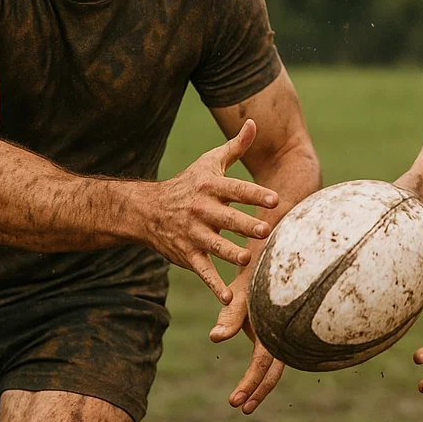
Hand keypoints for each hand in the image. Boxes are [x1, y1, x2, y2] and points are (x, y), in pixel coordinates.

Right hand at [146, 119, 277, 301]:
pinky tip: (228, 298)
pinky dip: (214, 285)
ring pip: (214, 245)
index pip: (237, 190)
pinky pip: (202, 271)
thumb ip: (236, 146)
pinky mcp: (187, 254)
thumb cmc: (189, 183)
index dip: (256, 194)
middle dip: (245, 224)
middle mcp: (202, 210)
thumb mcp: (210, 162)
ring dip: (229, 252)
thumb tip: (256, 123)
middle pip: (227, 218)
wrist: (147, 210)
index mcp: (211, 187)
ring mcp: (193, 233)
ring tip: (246, 258)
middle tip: (265, 230)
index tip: (275, 199)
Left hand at [210, 278, 285, 413]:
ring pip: (276, 365)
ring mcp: (281, 332)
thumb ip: (230, 317)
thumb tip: (215, 338)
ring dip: (261, 384)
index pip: (262, 363)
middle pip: (273, 370)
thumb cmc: (254, 276)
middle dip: (258, 391)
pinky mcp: (276, 330)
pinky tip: (256, 381)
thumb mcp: (240, 294)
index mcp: (272, 328)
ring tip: (245, 402)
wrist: (272, 259)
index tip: (235, 403)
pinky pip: (274, 355)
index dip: (250, 384)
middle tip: (240, 408)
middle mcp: (281, 333)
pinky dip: (265, 371)